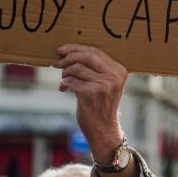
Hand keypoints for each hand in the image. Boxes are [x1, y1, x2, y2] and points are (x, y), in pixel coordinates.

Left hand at [57, 44, 126, 162]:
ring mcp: (103, 85)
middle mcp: (114, 76)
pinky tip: (65, 89)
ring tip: (64, 79)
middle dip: (69, 57)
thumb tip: (71, 52)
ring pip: (76, 68)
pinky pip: (71, 81)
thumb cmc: (101, 104)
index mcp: (119, 70)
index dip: (77, 48)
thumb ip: (97, 68)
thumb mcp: (107, 84)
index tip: (63, 49)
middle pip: (87, 56)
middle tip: (58, 62)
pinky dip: (64, 83)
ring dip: (65, 73)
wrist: (103, 129)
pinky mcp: (90, 93)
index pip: (96, 51)